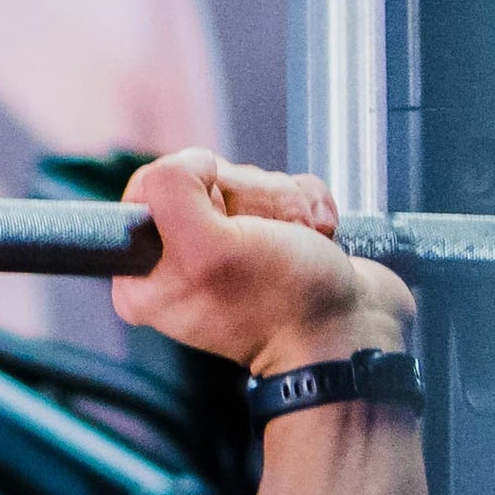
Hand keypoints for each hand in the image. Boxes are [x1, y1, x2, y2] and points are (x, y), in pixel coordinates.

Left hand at [109, 148, 413, 378]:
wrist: (350, 331)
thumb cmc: (282, 299)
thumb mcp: (206, 248)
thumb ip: (172, 191)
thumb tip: (190, 163)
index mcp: (144, 276)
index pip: (151, 187)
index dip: (195, 188)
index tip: (220, 222)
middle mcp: (178, 264)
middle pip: (206, 180)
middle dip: (250, 197)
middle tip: (266, 237)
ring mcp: (228, 250)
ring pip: (249, 181)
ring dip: (284, 204)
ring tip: (296, 242)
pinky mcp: (271, 237)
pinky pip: (285, 190)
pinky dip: (307, 205)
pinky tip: (315, 236)